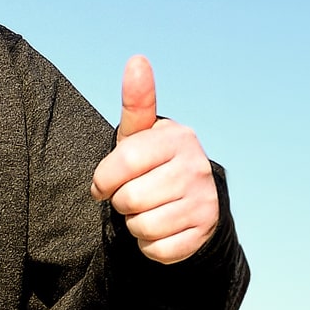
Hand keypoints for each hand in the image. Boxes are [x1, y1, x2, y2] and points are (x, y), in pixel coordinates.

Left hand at [89, 56, 218, 264]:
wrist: (189, 199)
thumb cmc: (150, 162)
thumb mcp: (139, 134)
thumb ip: (136, 101)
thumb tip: (137, 59)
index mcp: (177, 137)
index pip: (122, 162)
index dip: (103, 179)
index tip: (103, 183)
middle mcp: (196, 166)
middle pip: (130, 199)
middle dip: (121, 202)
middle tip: (134, 194)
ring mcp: (205, 201)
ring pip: (142, 226)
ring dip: (134, 224)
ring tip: (147, 209)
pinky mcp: (205, 232)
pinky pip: (157, 250)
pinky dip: (149, 245)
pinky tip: (161, 228)